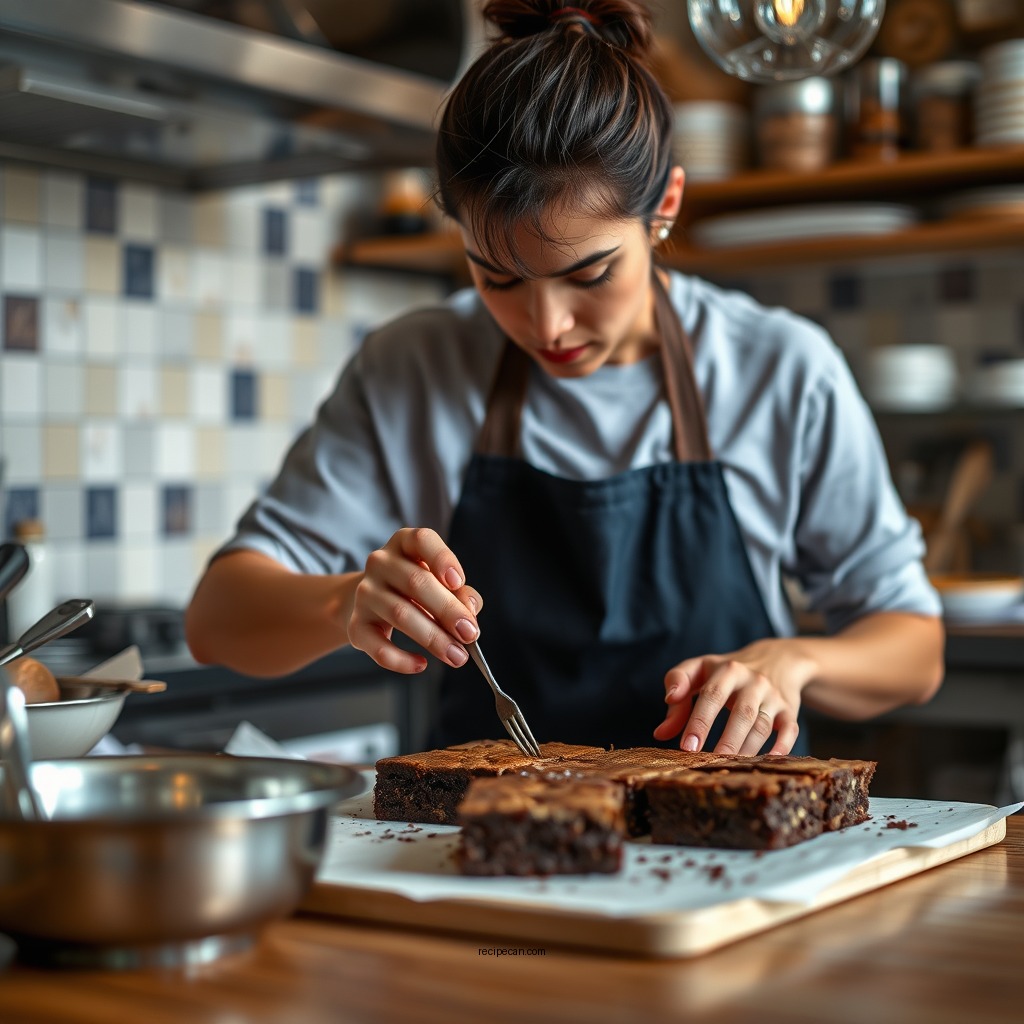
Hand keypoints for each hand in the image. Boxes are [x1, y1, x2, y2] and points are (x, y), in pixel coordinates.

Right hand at [343, 527, 482, 673]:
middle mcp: (380, 563)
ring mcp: (365, 593)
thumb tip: (469, 609)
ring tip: (456, 655)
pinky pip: (377, 645)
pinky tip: (421, 664)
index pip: (422, 540)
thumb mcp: (441, 583)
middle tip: (469, 634)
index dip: (442, 558)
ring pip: (399, 614)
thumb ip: (461, 593)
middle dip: (447, 611)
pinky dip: (401, 659)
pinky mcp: (355, 625)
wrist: (371, 603)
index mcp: (404, 543)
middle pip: (416, 582)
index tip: (458, 581)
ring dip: (433, 638)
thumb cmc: (416, 590)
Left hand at [652, 639, 811, 754]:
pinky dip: (782, 746)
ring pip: (762, 725)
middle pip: (741, 712)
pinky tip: (768, 761)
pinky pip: (790, 729)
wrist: (775, 659)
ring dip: (747, 748)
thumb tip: (660, 733)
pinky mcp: (789, 710)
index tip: (686, 746)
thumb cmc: (725, 670)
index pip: (712, 695)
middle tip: (708, 761)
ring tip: (729, 767)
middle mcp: (753, 681)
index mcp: (727, 669)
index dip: (699, 721)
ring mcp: (773, 696)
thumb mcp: (700, 670)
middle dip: (725, 739)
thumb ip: (678, 692)